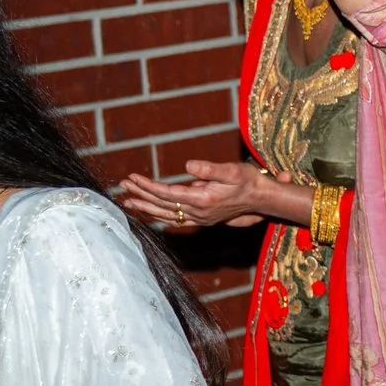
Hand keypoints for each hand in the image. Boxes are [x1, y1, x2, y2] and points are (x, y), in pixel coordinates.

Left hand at [118, 162, 275, 229]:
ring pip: (166, 214)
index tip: (133, 178)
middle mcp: (198, 212)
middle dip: (141, 194)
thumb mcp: (232, 170)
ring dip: (146, 207)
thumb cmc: (248, 181)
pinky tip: (151, 213)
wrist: (262, 199)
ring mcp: (200, 218)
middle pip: (162, 204)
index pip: (167, 193)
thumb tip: (188, 165)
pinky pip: (175, 220)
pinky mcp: (202, 219)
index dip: (148, 186)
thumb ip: (209, 169)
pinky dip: (160, 216)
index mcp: (202, 199)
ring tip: (129, 201)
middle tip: (123, 185)